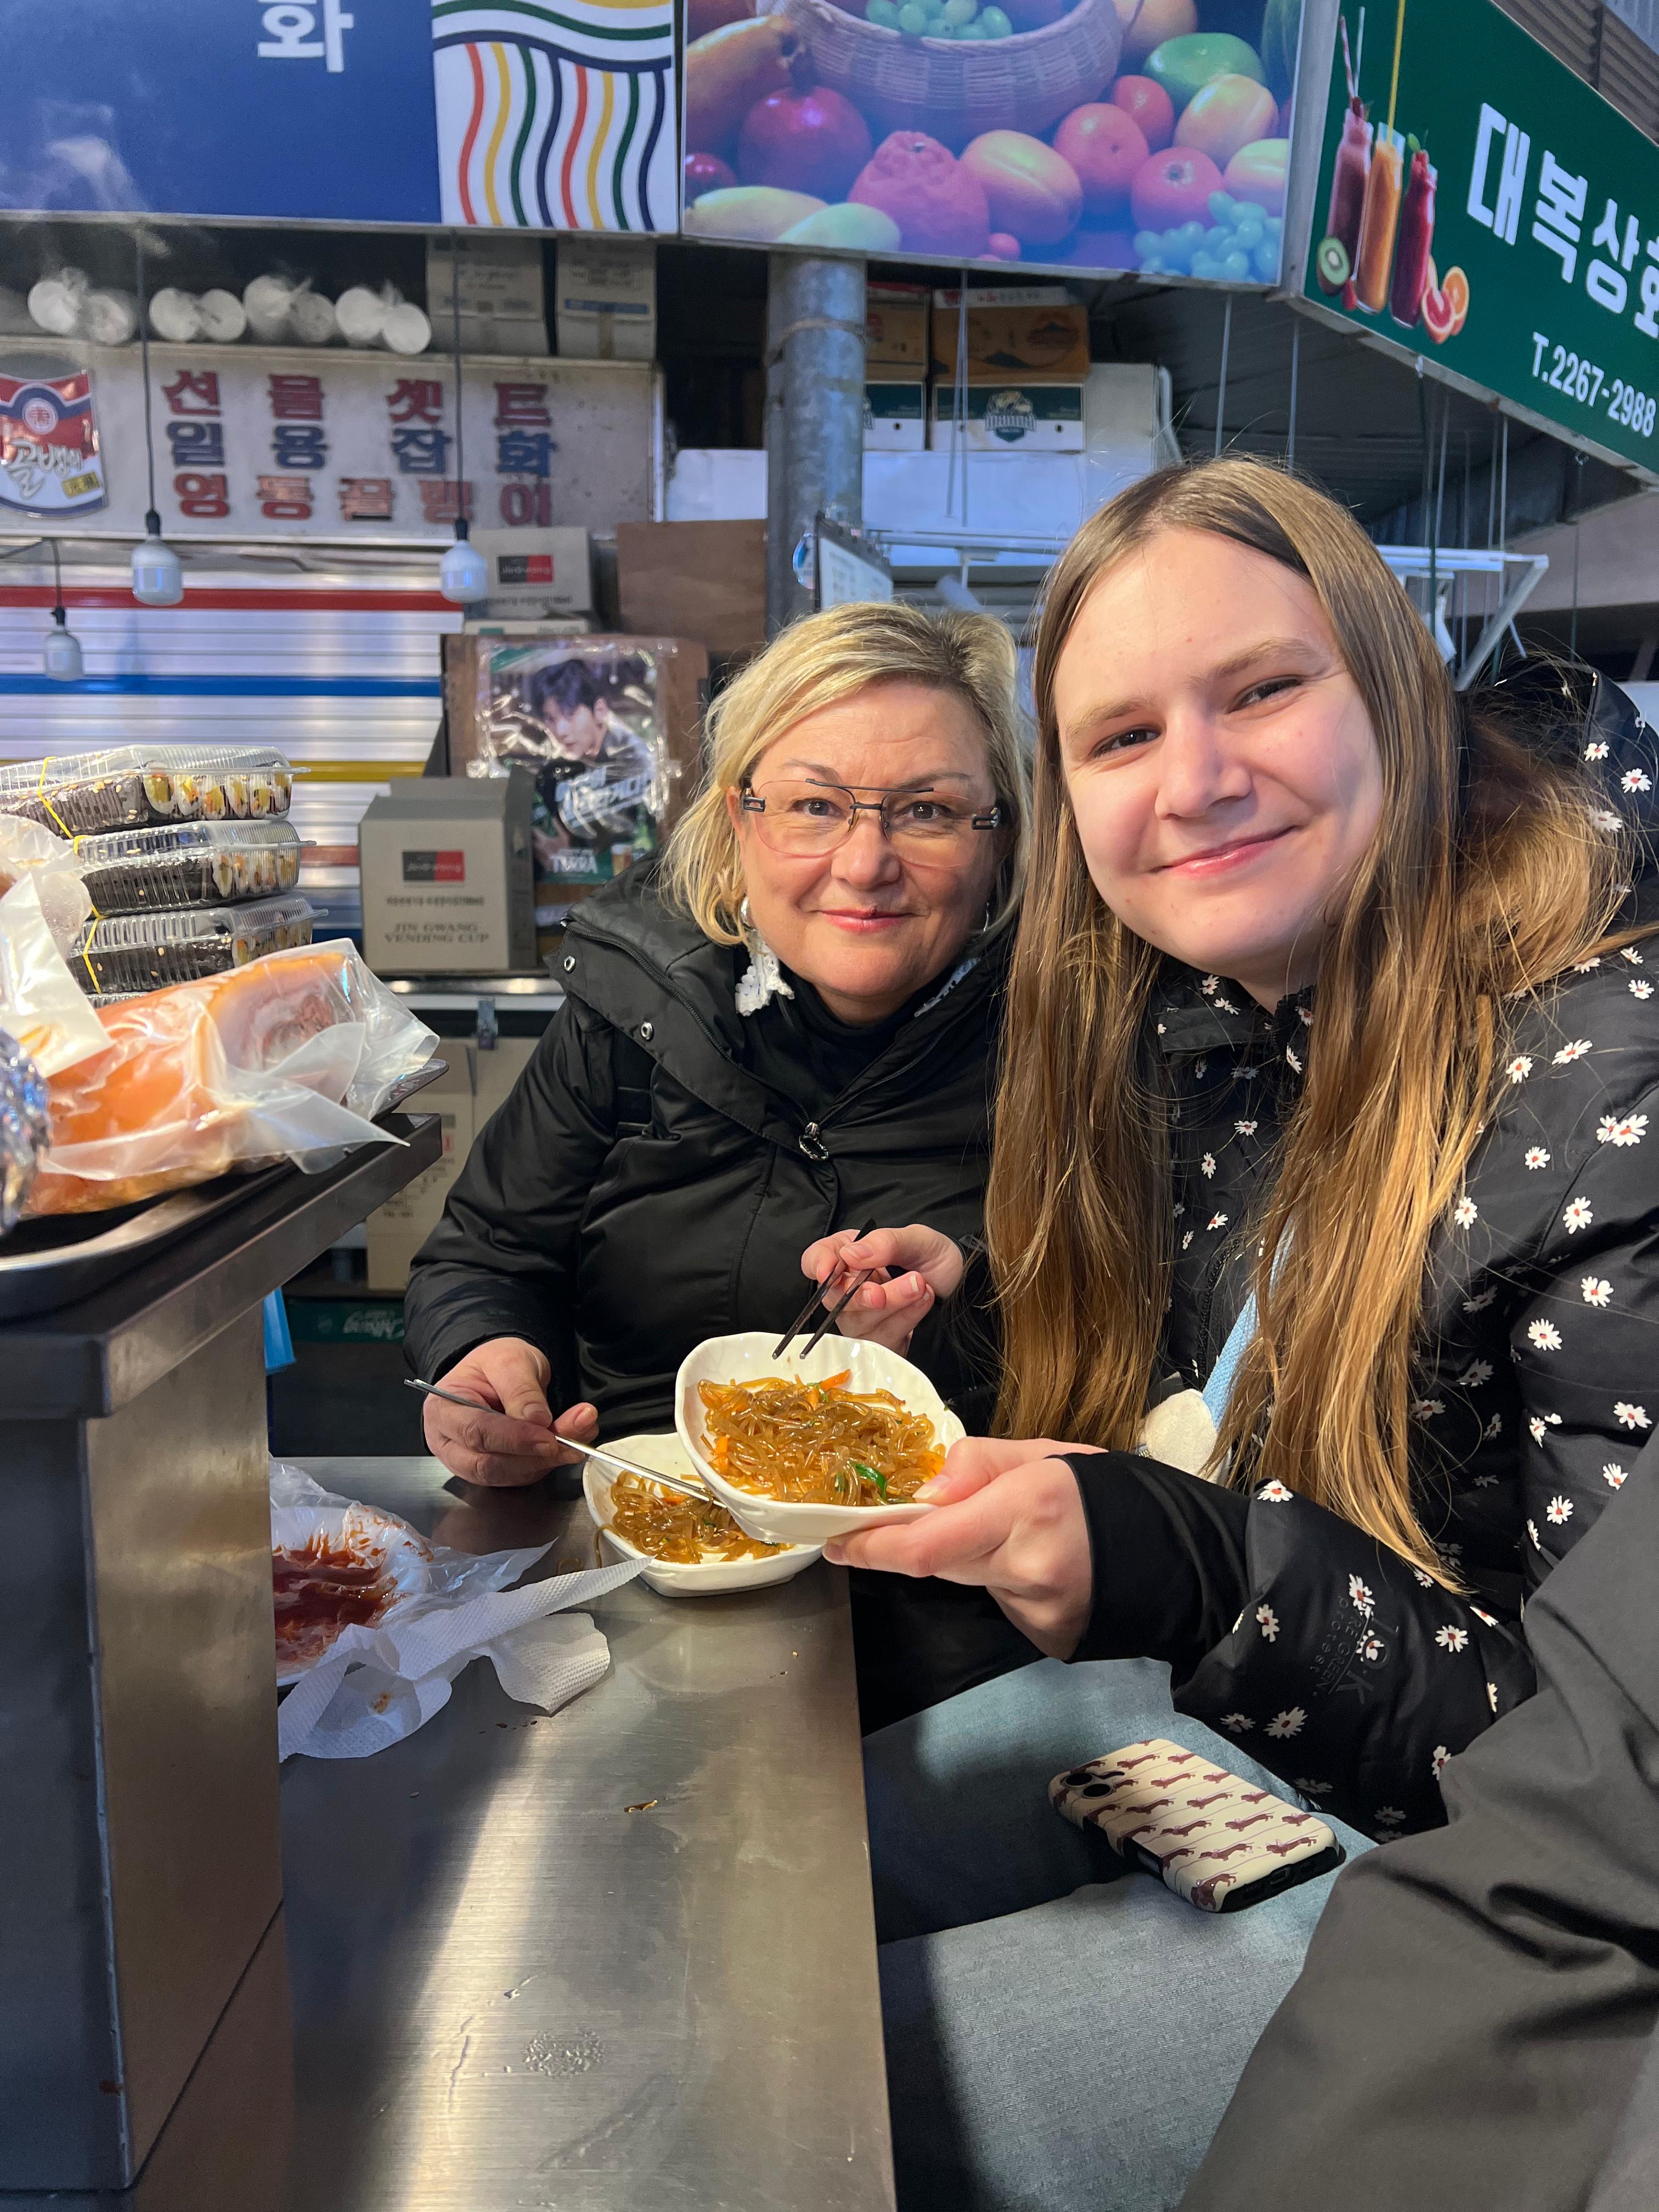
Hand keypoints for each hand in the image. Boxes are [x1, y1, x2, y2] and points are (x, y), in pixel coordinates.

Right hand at [421, 1336, 598, 1486]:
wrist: (498, 1371)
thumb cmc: (494, 1363)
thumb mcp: (509, 1360)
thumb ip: (521, 1389)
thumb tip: (538, 1421)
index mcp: (442, 1410)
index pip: (475, 1433)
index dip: (514, 1439)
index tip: (549, 1438)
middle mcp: (449, 1443)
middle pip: (489, 1464)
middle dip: (534, 1456)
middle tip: (573, 1441)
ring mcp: (469, 1461)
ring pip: (509, 1475)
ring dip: (548, 1460)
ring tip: (579, 1433)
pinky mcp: (494, 1471)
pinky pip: (521, 1476)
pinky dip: (549, 1462)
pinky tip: (570, 1442)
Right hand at [798, 1224, 965, 1352]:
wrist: (967, 1288)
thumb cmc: (937, 1258)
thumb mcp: (919, 1239)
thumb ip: (886, 1242)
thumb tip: (850, 1255)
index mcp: (851, 1255)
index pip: (816, 1259)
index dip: (817, 1265)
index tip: (830, 1270)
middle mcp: (850, 1288)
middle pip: (834, 1298)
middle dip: (862, 1295)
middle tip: (900, 1283)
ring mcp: (864, 1319)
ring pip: (858, 1322)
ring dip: (893, 1305)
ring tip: (923, 1287)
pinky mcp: (881, 1341)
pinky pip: (881, 1340)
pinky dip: (905, 1321)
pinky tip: (924, 1304)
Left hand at [821, 1435, 1102, 1657]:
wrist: (1178, 1556)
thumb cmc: (1108, 1493)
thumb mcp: (1046, 1454)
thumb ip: (979, 1464)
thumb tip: (923, 1489)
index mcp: (1027, 1507)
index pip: (927, 1543)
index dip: (873, 1546)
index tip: (836, 1541)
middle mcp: (1028, 1565)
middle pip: (938, 1563)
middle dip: (903, 1545)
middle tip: (877, 1527)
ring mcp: (1036, 1608)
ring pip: (967, 1579)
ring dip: (961, 1556)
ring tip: (1000, 1529)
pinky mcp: (1043, 1634)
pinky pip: (998, 1599)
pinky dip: (996, 1577)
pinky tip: (1030, 1560)